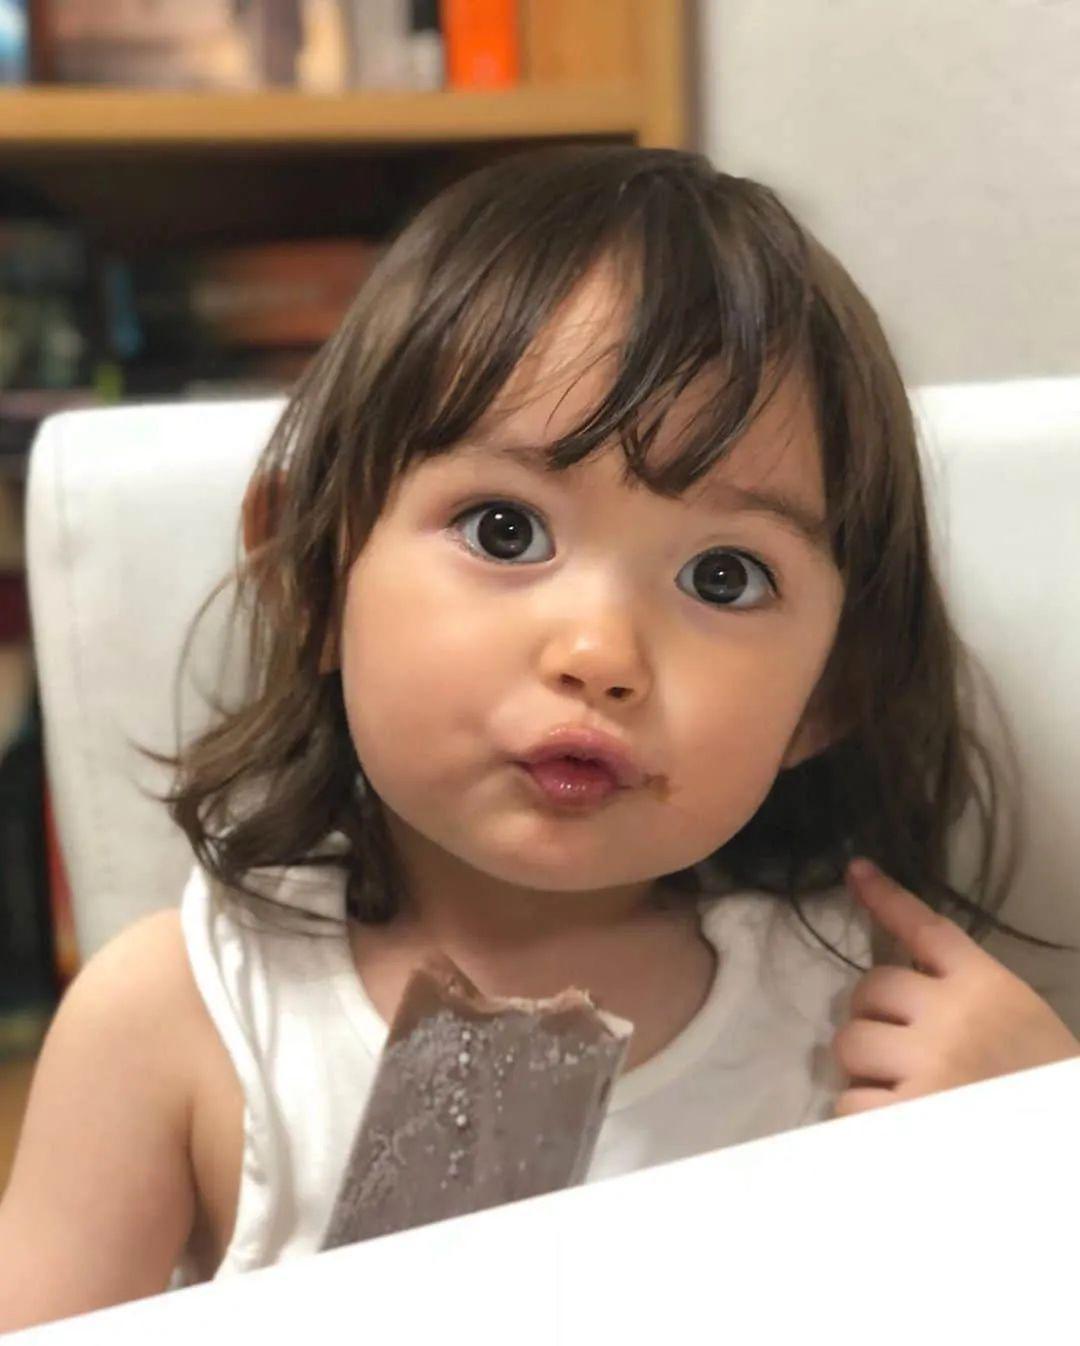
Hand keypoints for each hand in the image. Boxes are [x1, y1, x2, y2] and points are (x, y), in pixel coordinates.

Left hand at [831, 858, 1079, 1116]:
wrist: (1069, 1147)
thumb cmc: (1042, 1082)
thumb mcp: (1019, 1022)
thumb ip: (965, 998)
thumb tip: (896, 990)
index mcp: (987, 988)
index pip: (927, 929)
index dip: (886, 899)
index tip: (857, 872)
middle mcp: (952, 1017)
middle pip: (868, 989)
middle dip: (873, 1018)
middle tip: (900, 1048)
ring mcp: (928, 1065)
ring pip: (850, 1044)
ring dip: (865, 1068)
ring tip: (903, 1089)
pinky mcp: (907, 1115)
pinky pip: (849, 1102)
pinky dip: (864, 1116)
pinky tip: (900, 1122)